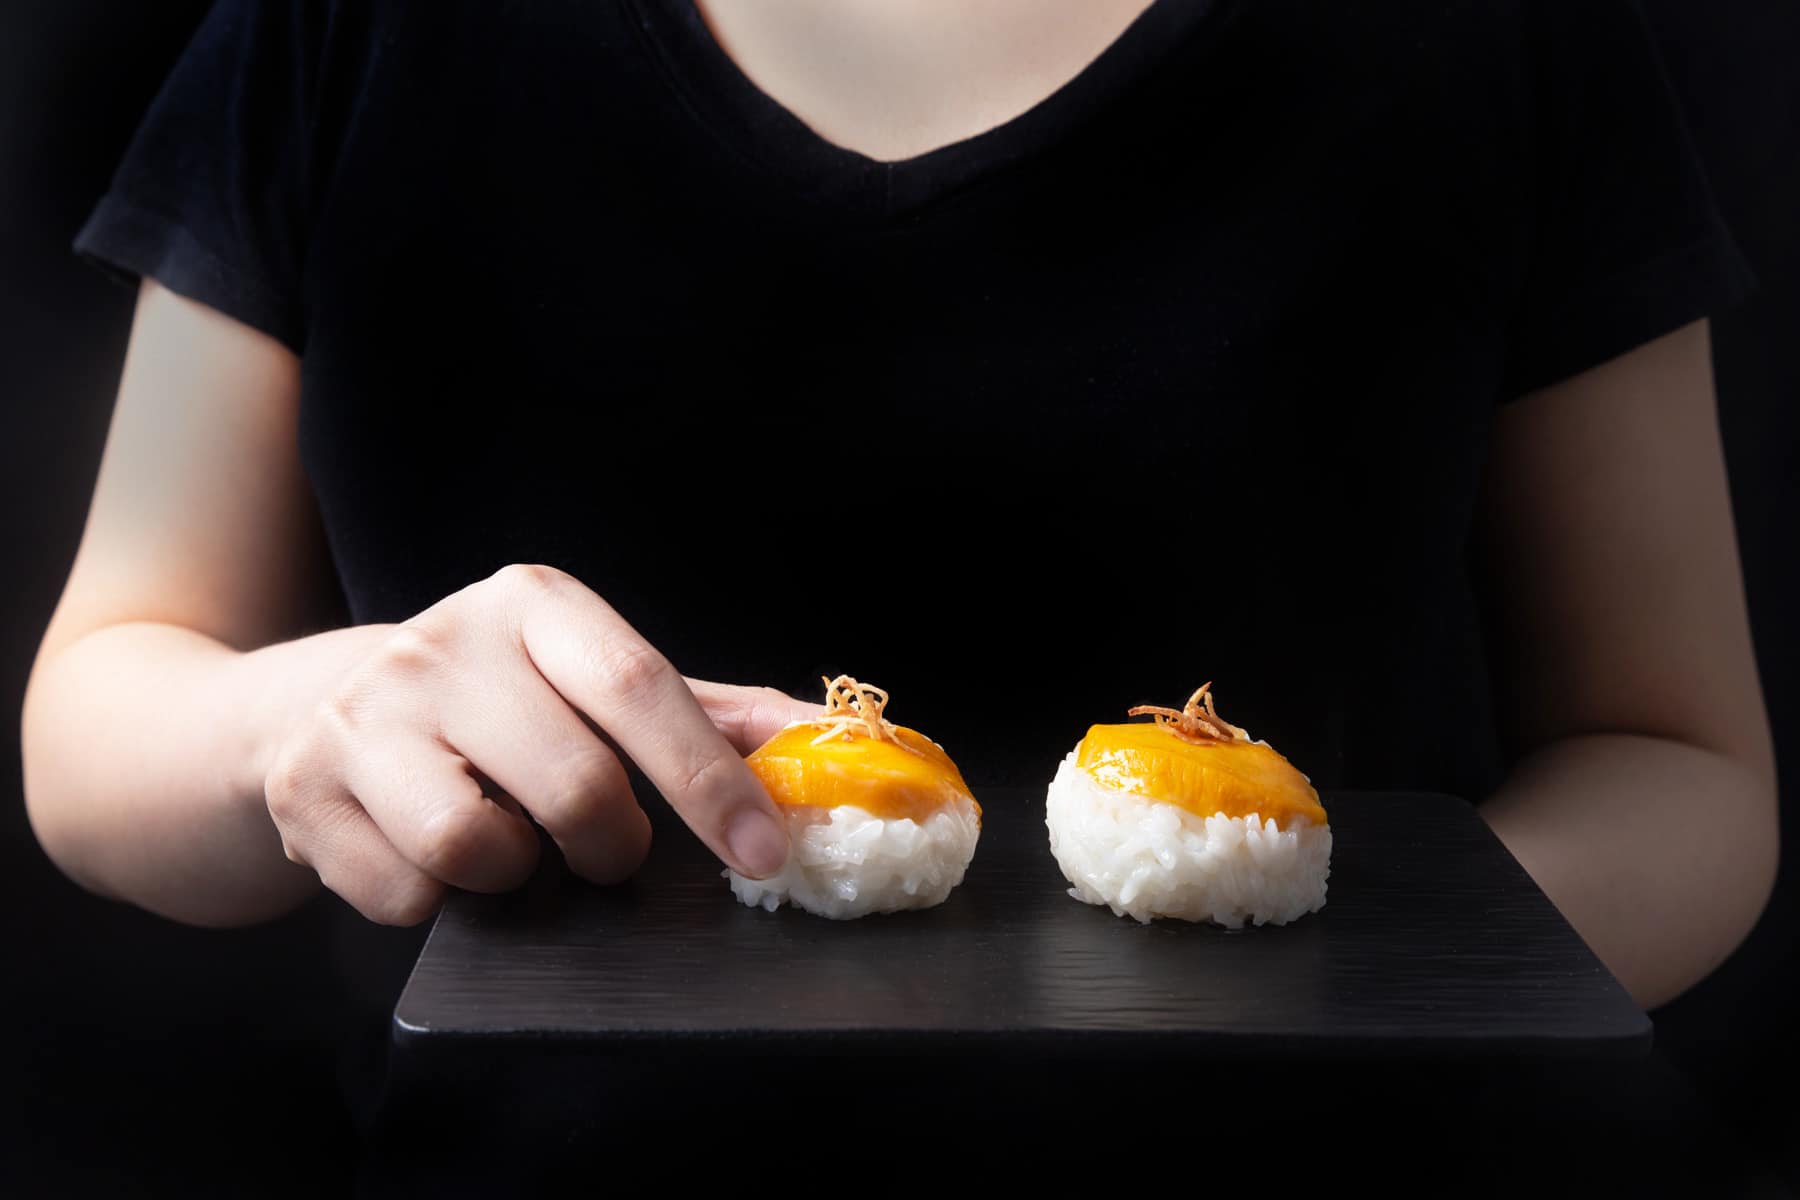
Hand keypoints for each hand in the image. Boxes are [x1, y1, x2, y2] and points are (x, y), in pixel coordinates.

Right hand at [262, 564, 812, 923]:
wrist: (316, 707)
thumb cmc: (498, 703)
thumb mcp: (596, 684)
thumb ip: (713, 713)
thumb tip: (829, 742)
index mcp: (535, 607)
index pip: (642, 688)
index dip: (711, 780)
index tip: (765, 851)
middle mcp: (442, 643)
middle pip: (574, 786)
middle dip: (612, 845)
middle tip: (605, 848)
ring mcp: (364, 713)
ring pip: (477, 848)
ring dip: (516, 874)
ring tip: (507, 841)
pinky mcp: (304, 787)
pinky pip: (406, 895)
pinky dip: (437, 900)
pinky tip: (427, 855)